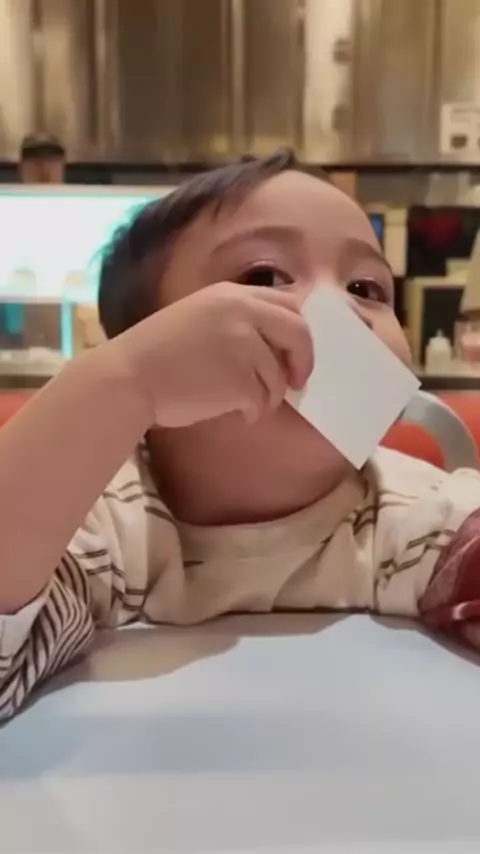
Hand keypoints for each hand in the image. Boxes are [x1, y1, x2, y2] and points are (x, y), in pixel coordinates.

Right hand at [113, 282, 313, 427]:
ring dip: (269, 396)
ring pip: (278, 376)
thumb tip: (279, 345)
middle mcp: (242, 312)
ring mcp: (243, 345)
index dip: (299, 332)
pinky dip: (254, 413)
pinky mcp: (239, 379)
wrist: (127, 378)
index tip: (294, 353)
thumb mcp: (199, 318)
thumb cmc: (158, 355)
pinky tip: (235, 414)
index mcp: (231, 295)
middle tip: (297, 382)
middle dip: (303, 361)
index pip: (288, 305)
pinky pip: (262, 400)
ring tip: (245, 405)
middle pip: (299, 333)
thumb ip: (237, 321)